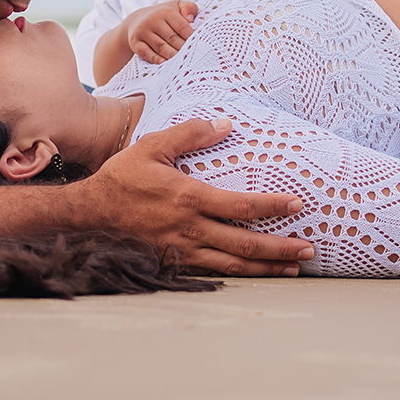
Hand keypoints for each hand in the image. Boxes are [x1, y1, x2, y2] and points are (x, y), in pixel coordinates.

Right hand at [80, 118, 312, 275]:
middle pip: (245, 244)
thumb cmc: (123, 177)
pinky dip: (239, 275)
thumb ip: (190, 134)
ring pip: (233, 265)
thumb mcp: (153, 145)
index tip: (297, 205)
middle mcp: (190, 229)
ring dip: (266, 267)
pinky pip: (213, 272)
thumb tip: (225, 125)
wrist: (91, 213)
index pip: (242, 207)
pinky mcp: (175, 261)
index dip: (273, 207)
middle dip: (281, 248)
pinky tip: (256, 273)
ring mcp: (183, 250)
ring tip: (293, 268)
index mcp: (189, 198)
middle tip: (308, 249)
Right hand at [125, 1, 198, 64]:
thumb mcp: (176, 6)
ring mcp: (143, 31)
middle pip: (172, 38)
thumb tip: (191, 18)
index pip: (182, 27)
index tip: (200, 46)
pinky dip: (155, 59)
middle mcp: (153, 20)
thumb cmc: (162, 15)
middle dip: (183, 49)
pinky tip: (164, 63)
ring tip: (182, 63)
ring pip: (160, 46)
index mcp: (166, 11)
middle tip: (192, 57)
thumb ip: (188, 8)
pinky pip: (146, 52)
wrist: (136, 20)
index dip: (192, 38)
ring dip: (172, 55)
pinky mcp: (135, 42)